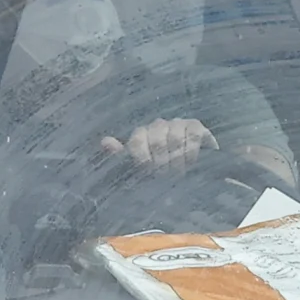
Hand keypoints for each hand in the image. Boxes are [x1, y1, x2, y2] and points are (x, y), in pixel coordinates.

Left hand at [101, 117, 217, 172]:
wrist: (193, 166)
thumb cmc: (161, 169)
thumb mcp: (139, 168)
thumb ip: (121, 157)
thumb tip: (105, 142)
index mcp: (141, 134)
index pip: (137, 141)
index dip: (142, 159)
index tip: (149, 171)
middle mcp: (157, 126)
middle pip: (156, 141)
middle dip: (161, 163)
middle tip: (165, 176)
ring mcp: (176, 124)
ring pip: (175, 138)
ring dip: (177, 160)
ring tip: (178, 172)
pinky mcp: (194, 126)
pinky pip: (192, 135)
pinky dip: (191, 151)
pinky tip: (191, 163)